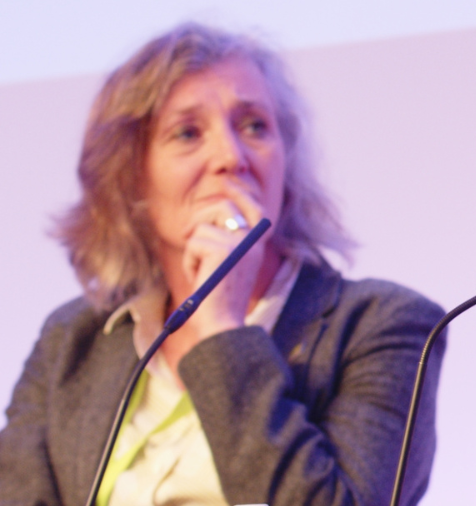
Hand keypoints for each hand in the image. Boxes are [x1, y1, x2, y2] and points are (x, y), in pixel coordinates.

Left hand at [163, 183, 274, 367]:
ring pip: (201, 227)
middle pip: (223, 206)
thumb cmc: (220, 297)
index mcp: (257, 244)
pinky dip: (189, 260)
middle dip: (200, 216)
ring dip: (192, 249)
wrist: (223, 324)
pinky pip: (193, 242)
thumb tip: (211, 212)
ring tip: (200, 269)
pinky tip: (198, 277)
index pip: (254, 206)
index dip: (240, 192)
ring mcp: (239, 244)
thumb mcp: (229, 264)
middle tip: (190, 236)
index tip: (229, 182)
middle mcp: (253, 241)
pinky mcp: (222, 251)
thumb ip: (227, 239)